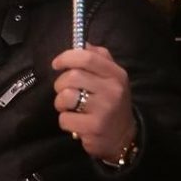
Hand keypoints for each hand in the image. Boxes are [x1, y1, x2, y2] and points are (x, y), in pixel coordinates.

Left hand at [51, 43, 136, 161]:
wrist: (123, 137)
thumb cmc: (111, 103)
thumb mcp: (111, 78)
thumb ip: (98, 58)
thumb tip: (81, 43)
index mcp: (115, 74)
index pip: (87, 57)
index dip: (66, 57)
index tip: (56, 64)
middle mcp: (112, 90)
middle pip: (72, 77)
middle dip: (60, 84)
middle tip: (65, 92)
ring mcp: (104, 109)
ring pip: (65, 97)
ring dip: (60, 103)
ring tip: (70, 108)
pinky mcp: (94, 127)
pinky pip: (65, 119)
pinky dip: (65, 121)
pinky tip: (76, 123)